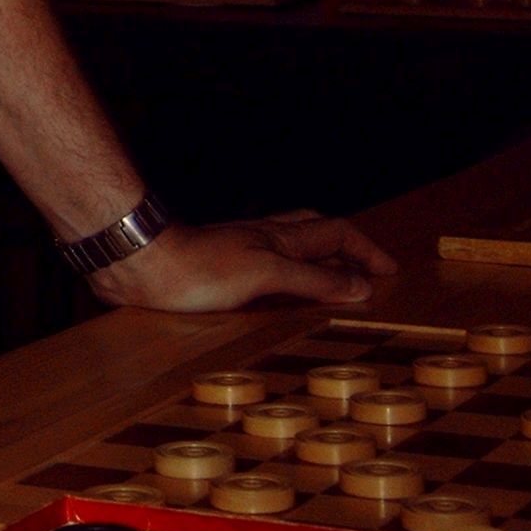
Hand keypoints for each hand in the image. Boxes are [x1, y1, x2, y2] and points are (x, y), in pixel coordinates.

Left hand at [87, 211, 396, 313]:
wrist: (140, 265)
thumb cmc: (198, 268)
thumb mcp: (266, 273)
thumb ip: (313, 278)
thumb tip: (361, 285)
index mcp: (280, 238)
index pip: (337, 232)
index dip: (366, 250)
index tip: (390, 272)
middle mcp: (262, 240)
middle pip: (314, 233)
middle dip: (345, 248)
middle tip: (367, 272)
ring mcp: (239, 253)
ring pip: (289, 250)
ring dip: (316, 263)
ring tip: (332, 285)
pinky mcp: (217, 272)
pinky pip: (265, 271)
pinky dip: (285, 281)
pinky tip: (278, 299)